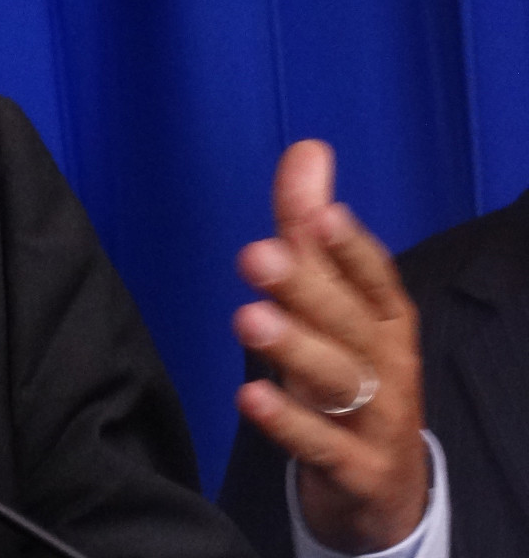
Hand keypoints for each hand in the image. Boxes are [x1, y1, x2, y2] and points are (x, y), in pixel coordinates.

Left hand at [233, 140, 426, 553]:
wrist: (382, 486)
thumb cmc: (348, 371)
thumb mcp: (331, 303)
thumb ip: (308, 229)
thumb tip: (308, 149)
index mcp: (385, 318)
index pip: (373, 277)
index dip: (350, 249)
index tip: (321, 215)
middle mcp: (388, 363)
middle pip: (350, 323)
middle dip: (307, 287)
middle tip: (256, 255)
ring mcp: (377, 419)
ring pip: (340, 380)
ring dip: (295, 348)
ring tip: (248, 319)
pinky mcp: (356, 470)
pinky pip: (324, 446)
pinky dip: (289, 423)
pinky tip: (249, 397)